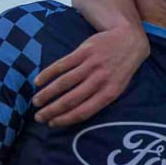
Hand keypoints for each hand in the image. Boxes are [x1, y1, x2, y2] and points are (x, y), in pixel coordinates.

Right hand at [32, 24, 148, 127]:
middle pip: (71, 99)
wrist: (130, 40)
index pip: (84, 111)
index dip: (66, 119)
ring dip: (47, 94)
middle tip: (38, 117)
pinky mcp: (84, 51)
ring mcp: (91, 65)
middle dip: (52, 110)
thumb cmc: (121, 69)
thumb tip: (75, 114)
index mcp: (109, 93)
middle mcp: (100, 80)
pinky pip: (62, 64)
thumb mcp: (118, 87)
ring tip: (36, 102)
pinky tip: (38, 81)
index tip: (52, 124)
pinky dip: (48, 74)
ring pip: (64, 83)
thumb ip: (99, 99)